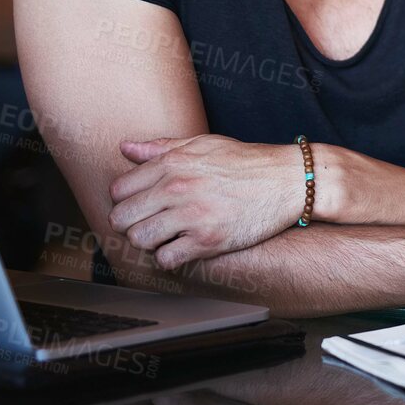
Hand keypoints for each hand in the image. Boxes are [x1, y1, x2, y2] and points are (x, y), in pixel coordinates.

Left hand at [108, 135, 303, 268]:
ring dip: (150, 241)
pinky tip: (183, 247)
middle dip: (132, 223)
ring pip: (139, 240)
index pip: (118, 190)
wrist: (286, 180)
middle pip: (122, 218)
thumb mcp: (203, 144)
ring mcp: (191, 215)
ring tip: (167, 235)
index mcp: (173, 163)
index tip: (141, 204)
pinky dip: (170, 257)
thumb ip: (161, 147)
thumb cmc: (246, 161)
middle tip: (151, 223)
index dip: (126, 200)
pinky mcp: (207, 241)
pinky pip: (166, 259)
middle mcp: (177, 188)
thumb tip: (125, 149)